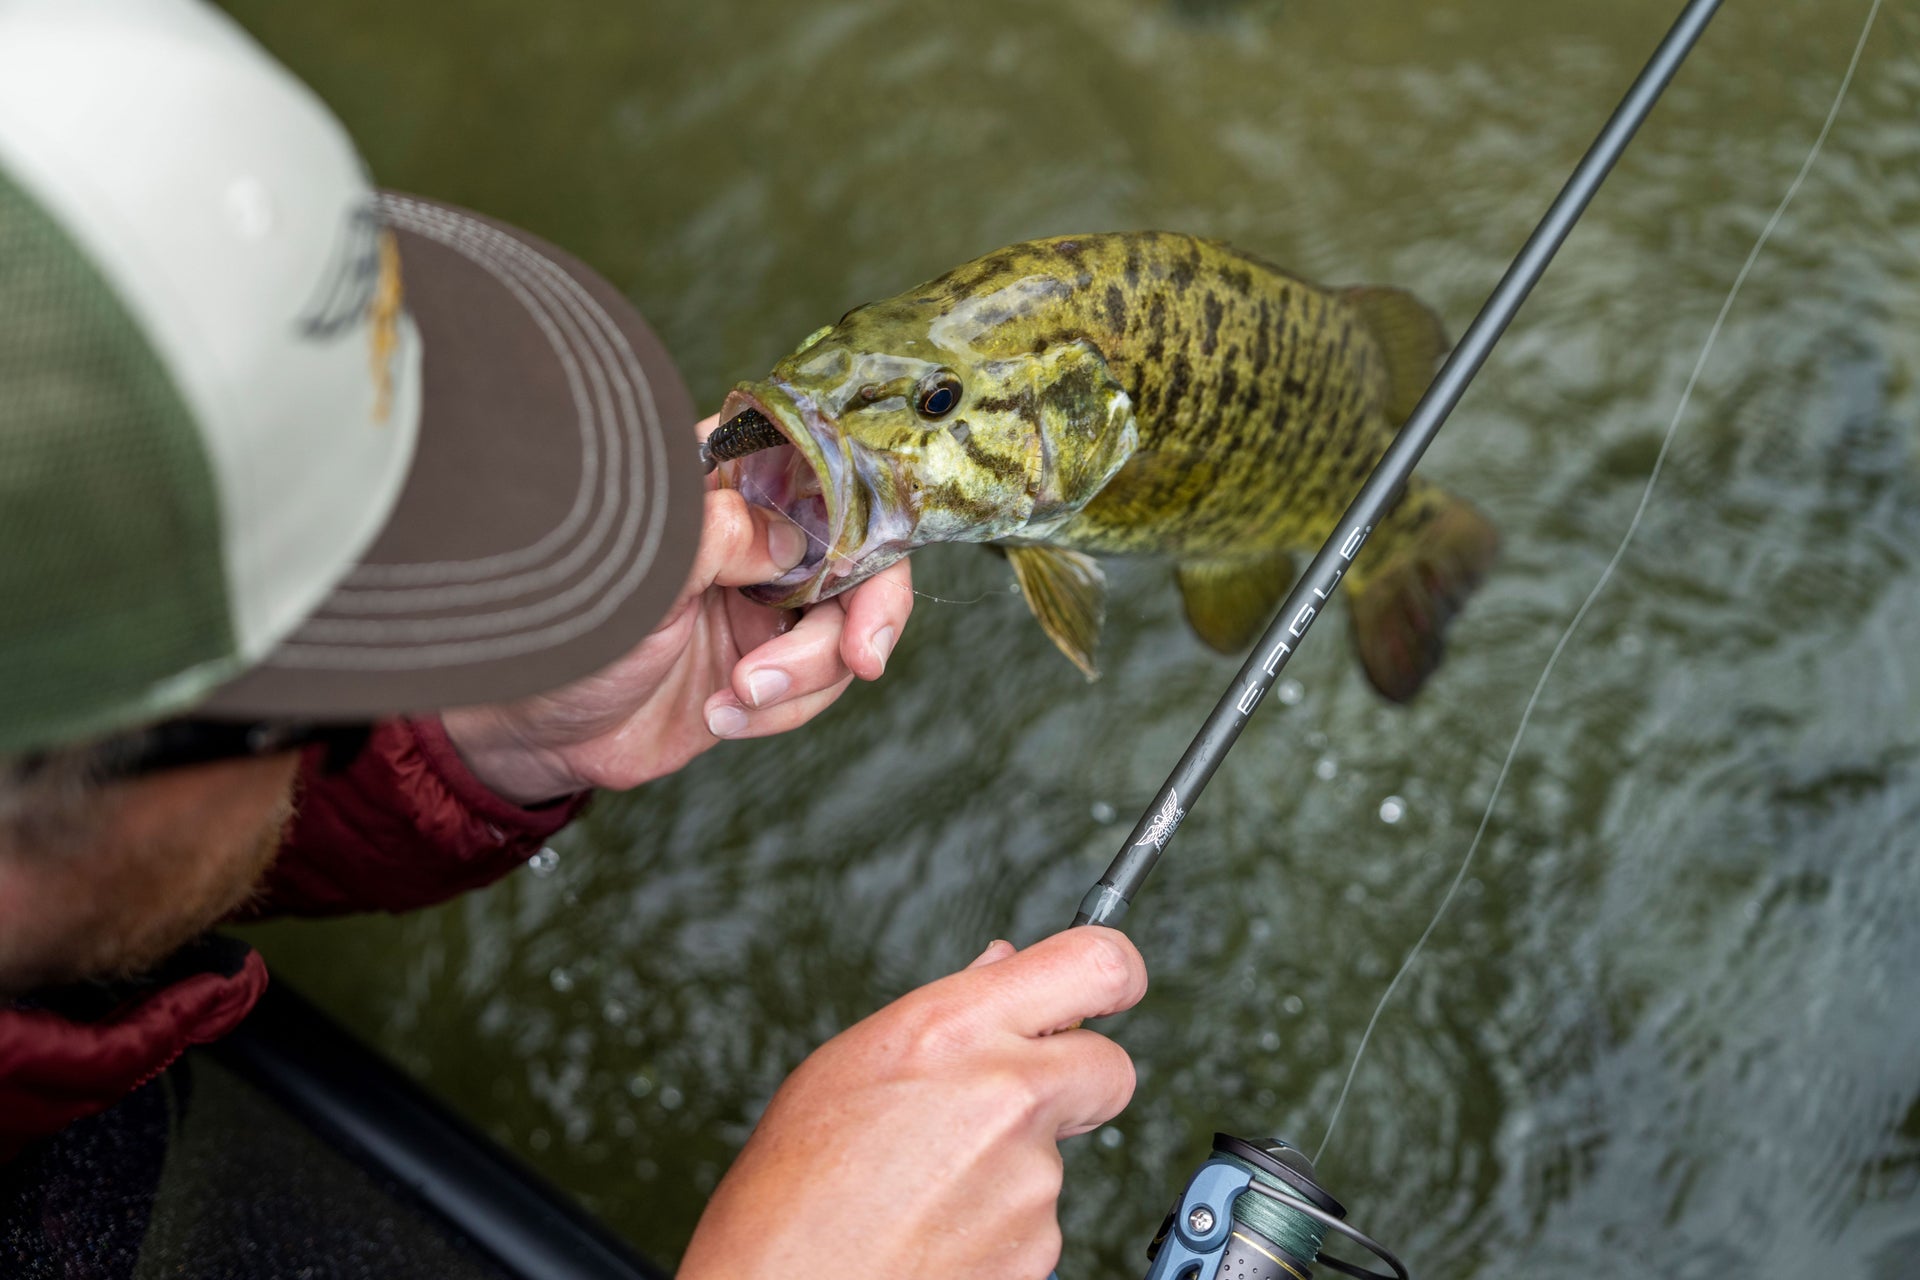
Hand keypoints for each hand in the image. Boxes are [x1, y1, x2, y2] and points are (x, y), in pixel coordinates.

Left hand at [441, 413, 915, 803]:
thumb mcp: (641, 574)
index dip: (866, 508)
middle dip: (865, 613)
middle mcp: (756, 533)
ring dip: (806, 674)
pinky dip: (782, 708)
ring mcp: (765, 601)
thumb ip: (718, 536)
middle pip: (859, 553)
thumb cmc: (566, 630)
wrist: (538, 731)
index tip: (871, 563)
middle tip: (859, 656)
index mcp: (725, 480)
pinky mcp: (767, 664)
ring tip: (740, 695)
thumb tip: (794, 537)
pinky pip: (817, 685)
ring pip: (845, 628)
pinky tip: (725, 713)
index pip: (825, 465)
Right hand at [679, 928, 1146, 1279]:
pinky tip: (938, 1225)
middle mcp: (1007, 1092)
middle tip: (1015, 1099)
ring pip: (1059, 1152)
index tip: (1108, 985)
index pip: (1097, 963)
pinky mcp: (1040, 1247)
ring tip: (927, 1184)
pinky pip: (1039, 1218)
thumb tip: (1004, 967)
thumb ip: (950, 1010)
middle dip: (1077, 1079)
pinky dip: (1001, 1223)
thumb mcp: (852, 1062)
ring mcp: (1031, 1178)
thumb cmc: (792, 1187)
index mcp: (957, 1029)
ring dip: (1014, 1163)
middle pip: (1110, 1066)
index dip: (1113, 971)